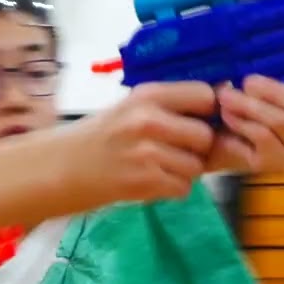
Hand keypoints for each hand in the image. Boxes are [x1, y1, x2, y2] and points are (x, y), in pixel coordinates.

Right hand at [68, 81, 216, 204]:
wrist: (61, 167)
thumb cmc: (99, 136)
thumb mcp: (131, 108)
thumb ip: (170, 107)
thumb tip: (221, 106)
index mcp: (147, 95)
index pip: (204, 95)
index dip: (207, 112)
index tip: (197, 121)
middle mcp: (148, 120)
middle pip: (205, 135)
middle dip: (197, 148)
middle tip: (176, 151)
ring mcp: (146, 152)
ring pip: (196, 166)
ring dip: (184, 172)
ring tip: (159, 168)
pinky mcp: (144, 181)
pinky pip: (182, 187)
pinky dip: (172, 189)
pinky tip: (152, 182)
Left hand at [208, 68, 283, 173]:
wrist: (228, 145)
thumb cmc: (260, 111)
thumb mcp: (274, 93)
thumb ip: (283, 78)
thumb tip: (272, 63)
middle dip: (276, 91)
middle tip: (248, 80)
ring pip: (281, 122)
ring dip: (250, 105)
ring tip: (227, 95)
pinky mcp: (276, 164)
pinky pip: (262, 136)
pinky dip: (242, 121)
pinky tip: (228, 114)